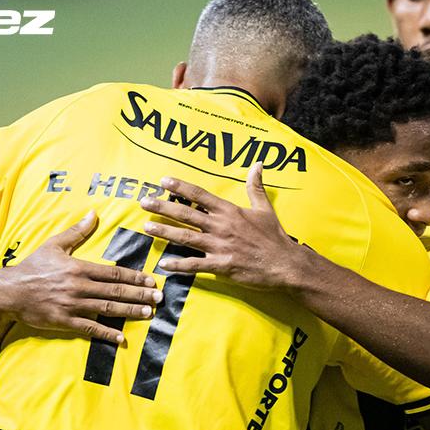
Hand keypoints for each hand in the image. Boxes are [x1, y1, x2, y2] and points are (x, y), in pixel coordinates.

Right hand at [0, 210, 161, 343]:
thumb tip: (93, 213)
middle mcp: (79, 287)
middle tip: (160, 297)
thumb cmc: (32, 266)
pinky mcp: (64, 321)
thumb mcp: (54, 245)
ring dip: (130, 311)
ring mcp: (72, 305)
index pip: (113, 272)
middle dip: (140, 294)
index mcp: (79, 268)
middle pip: (116, 290)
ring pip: (107, 309)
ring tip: (149, 313)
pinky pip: (90, 328)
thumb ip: (76, 231)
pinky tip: (122, 338)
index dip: (134, 276)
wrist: (9, 292)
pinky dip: (107, 334)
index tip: (151, 279)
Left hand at [139, 163, 304, 290]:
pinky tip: (163, 264)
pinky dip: (178, 265)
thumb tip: (258, 164)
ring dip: (164, 232)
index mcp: (230, 211)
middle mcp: (221, 226)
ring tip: (146, 228)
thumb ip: (255, 187)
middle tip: (144, 203)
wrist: (286, 264)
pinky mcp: (222, 265)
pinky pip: (195, 265)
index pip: (199, 195)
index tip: (163, 181)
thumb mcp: (265, 208)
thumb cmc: (275, 237)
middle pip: (186, 213)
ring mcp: (220, 246)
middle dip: (163, 207)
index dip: (180, 187)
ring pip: (186, 237)